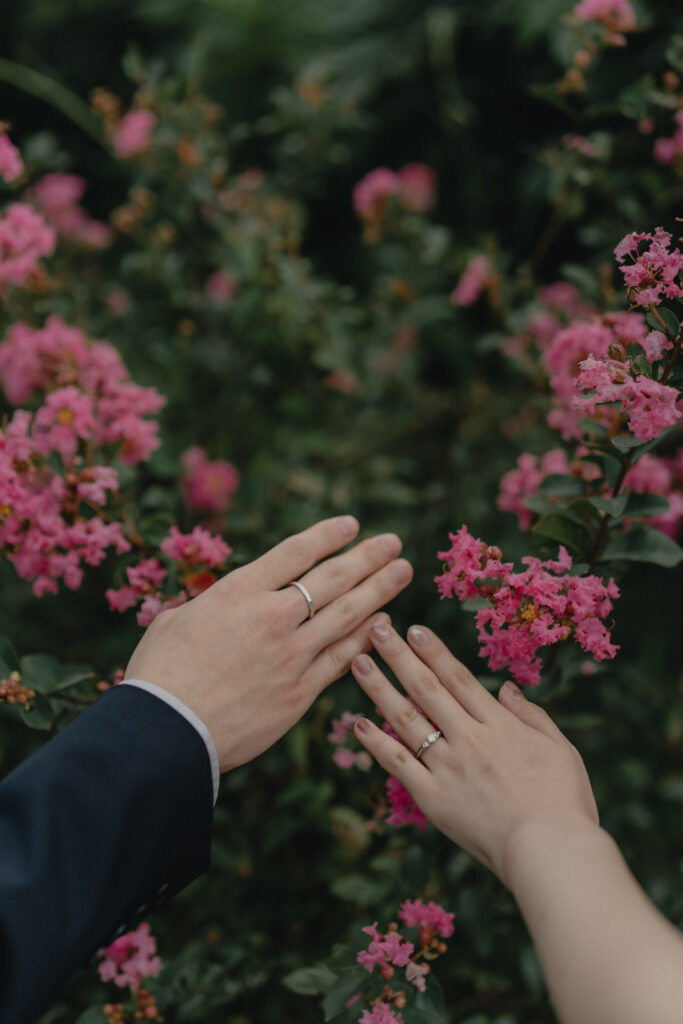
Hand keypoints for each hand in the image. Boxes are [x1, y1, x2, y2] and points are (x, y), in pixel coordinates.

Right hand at [124, 516, 412, 771]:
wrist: (166, 733)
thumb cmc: (159, 676)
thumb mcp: (174, 623)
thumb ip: (204, 607)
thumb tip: (210, 606)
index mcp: (238, 592)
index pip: (295, 553)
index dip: (327, 536)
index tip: (352, 525)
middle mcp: (271, 617)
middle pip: (331, 578)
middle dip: (367, 557)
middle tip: (394, 543)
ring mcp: (291, 654)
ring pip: (347, 615)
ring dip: (379, 590)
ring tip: (402, 572)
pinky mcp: (301, 691)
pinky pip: (343, 658)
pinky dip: (365, 638)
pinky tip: (384, 624)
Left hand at [350, 622, 599, 887]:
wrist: (551, 853)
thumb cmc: (565, 804)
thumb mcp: (561, 750)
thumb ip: (532, 716)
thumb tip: (506, 688)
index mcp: (499, 725)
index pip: (458, 678)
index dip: (433, 650)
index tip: (413, 628)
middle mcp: (468, 738)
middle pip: (426, 688)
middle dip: (399, 655)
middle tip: (376, 628)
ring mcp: (447, 767)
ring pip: (405, 719)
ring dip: (379, 688)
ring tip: (358, 661)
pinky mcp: (433, 798)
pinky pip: (398, 765)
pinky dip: (376, 743)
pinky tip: (358, 724)